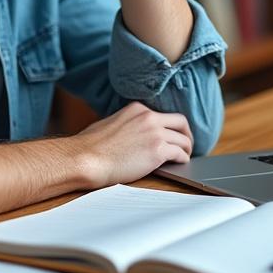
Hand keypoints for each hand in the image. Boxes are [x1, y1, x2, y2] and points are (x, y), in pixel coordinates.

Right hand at [68, 102, 193, 187]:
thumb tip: (131, 136)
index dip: (170, 126)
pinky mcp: (158, 150)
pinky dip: (183, 159)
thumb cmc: (90, 146)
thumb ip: (126, 125)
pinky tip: (181, 163)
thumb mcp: (110, 124)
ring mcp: (155, 133)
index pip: (162, 115)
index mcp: (137, 109)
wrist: (86, 158)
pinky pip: (180, 153)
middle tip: (186, 144)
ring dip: (186, 149)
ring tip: (185, 156)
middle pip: (180, 122)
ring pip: (183, 139)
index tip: (172, 135)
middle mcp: (149, 117)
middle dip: (186, 133)